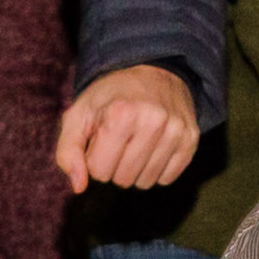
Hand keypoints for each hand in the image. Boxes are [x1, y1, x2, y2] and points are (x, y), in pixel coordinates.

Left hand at [52, 60, 197, 193]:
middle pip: (123, 179)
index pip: (99, 171)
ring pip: (145, 183)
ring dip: (135, 170)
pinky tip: (152, 148)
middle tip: (118, 141)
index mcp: (121, 113)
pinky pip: (167, 179)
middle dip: (114, 166)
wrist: (153, 71)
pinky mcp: (190, 140)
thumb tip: (79, 187)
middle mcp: (153, 121)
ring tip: (134, 143)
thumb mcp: (79, 115)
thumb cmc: (110, 97)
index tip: (101, 139)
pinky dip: (156, 170)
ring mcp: (176, 131)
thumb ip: (68, 151)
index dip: (95, 158)